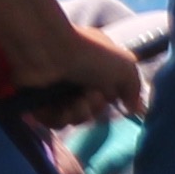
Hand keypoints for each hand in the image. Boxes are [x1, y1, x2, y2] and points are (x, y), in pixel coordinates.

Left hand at [14, 12, 149, 124]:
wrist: (48, 51)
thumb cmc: (89, 54)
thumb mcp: (124, 66)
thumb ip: (134, 88)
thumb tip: (134, 109)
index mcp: (97, 67)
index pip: (109, 94)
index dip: (112, 98)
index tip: (113, 96)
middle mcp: (77, 78)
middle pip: (93, 110)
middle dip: (95, 107)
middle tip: (89, 94)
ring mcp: (57, 91)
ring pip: (75, 118)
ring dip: (79, 114)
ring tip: (75, 101)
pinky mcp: (39, 103)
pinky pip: (56, 123)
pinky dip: (60, 118)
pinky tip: (60, 107)